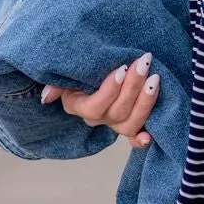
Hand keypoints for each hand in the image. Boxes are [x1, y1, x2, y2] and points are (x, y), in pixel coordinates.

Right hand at [41, 54, 159, 148]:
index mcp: (80, 106)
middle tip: (144, 63)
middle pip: (117, 113)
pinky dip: (141, 139)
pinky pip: (135, 138)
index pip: (95, 107)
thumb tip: (48, 96)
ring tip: (155, 78)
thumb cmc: (85, 67)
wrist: (102, 66)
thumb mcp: (69, 72)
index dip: (110, 91)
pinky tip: (149, 135)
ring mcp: (115, 123)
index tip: (122, 68)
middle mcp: (98, 119)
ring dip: (145, 102)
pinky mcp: (131, 123)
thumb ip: (58, 83)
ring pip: (130, 123)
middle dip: (133, 87)